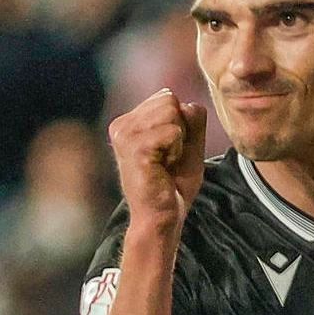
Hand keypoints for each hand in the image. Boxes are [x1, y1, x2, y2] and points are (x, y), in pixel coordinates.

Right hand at [108, 89, 206, 230]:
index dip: (180, 125)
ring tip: (165, 163)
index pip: (167, 97)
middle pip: (169, 100)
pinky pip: (173, 132)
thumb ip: (192, 119)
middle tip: (168, 159)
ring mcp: (125, 135)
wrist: (162, 217)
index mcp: (129, 121)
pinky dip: (177, 151)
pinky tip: (163, 168)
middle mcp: (121, 125)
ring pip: (172, 112)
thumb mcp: (189, 144)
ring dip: (178, 141)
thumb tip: (187, 103)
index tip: (168, 151)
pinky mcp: (135, 148)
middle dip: (180, 130)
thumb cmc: (174, 184)